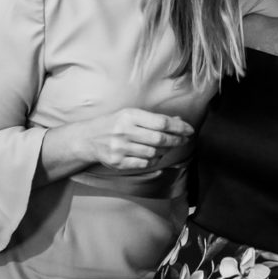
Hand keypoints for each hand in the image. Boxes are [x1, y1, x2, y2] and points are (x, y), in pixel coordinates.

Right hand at [79, 108, 194, 170]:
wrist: (88, 138)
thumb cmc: (114, 123)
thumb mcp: (132, 115)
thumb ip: (154, 119)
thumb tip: (179, 121)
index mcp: (130, 115)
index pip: (161, 122)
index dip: (179, 127)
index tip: (189, 130)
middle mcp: (125, 131)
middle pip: (160, 139)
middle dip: (176, 140)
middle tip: (184, 139)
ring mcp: (121, 148)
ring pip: (154, 153)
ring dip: (165, 151)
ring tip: (167, 146)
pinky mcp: (118, 162)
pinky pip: (144, 164)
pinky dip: (154, 160)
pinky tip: (155, 155)